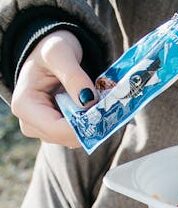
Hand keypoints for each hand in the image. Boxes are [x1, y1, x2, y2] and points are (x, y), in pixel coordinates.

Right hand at [11, 30, 96, 147]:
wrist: (50, 54)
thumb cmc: (49, 49)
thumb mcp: (59, 53)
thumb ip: (73, 77)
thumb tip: (89, 102)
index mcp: (24, 106)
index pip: (57, 130)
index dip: (83, 126)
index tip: (103, 111)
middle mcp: (30, 124)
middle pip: (67, 138)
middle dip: (88, 124)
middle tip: (104, 103)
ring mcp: (42, 131)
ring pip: (75, 139)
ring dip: (90, 124)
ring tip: (95, 100)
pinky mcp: (55, 133)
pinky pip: (77, 135)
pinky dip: (88, 123)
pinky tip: (91, 107)